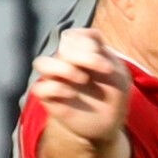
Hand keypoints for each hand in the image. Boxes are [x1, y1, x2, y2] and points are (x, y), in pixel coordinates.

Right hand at [30, 27, 133, 147]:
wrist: (111, 123)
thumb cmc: (114, 94)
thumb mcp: (117, 73)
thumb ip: (103, 54)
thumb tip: (88, 41)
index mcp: (80, 52)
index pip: (73, 35)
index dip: (88, 43)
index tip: (107, 62)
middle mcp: (65, 62)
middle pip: (61, 46)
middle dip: (83, 55)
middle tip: (104, 69)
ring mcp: (56, 79)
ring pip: (41, 63)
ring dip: (63, 67)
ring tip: (83, 79)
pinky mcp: (50, 98)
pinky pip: (40, 88)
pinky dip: (56, 88)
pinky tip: (72, 94)